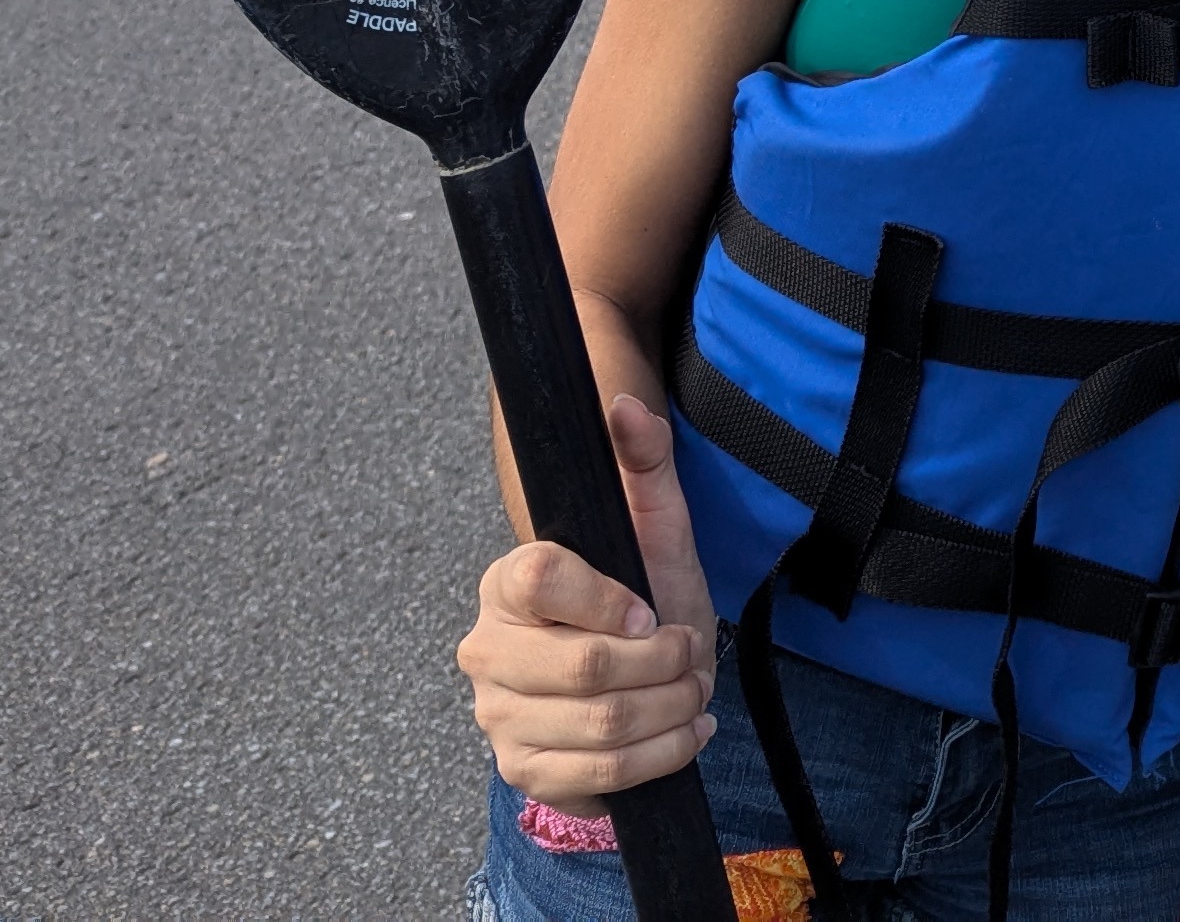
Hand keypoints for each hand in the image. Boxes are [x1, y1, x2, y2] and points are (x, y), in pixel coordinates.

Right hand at [457, 391, 716, 809]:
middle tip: (688, 655)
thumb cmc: (643, 602)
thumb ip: (644, 464)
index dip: (610, 598)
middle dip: (663, 665)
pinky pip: (602, 774)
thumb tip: (625, 406)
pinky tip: (684, 732)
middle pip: (584, 666)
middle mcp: (486, 649)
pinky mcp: (523, 770)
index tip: (651, 609)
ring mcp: (497, 716)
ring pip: (603, 723)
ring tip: (693, 691)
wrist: (638, 689)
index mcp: (506, 583)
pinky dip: (663, 754)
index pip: (542, 579)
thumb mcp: (655, 532)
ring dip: (672, 709)